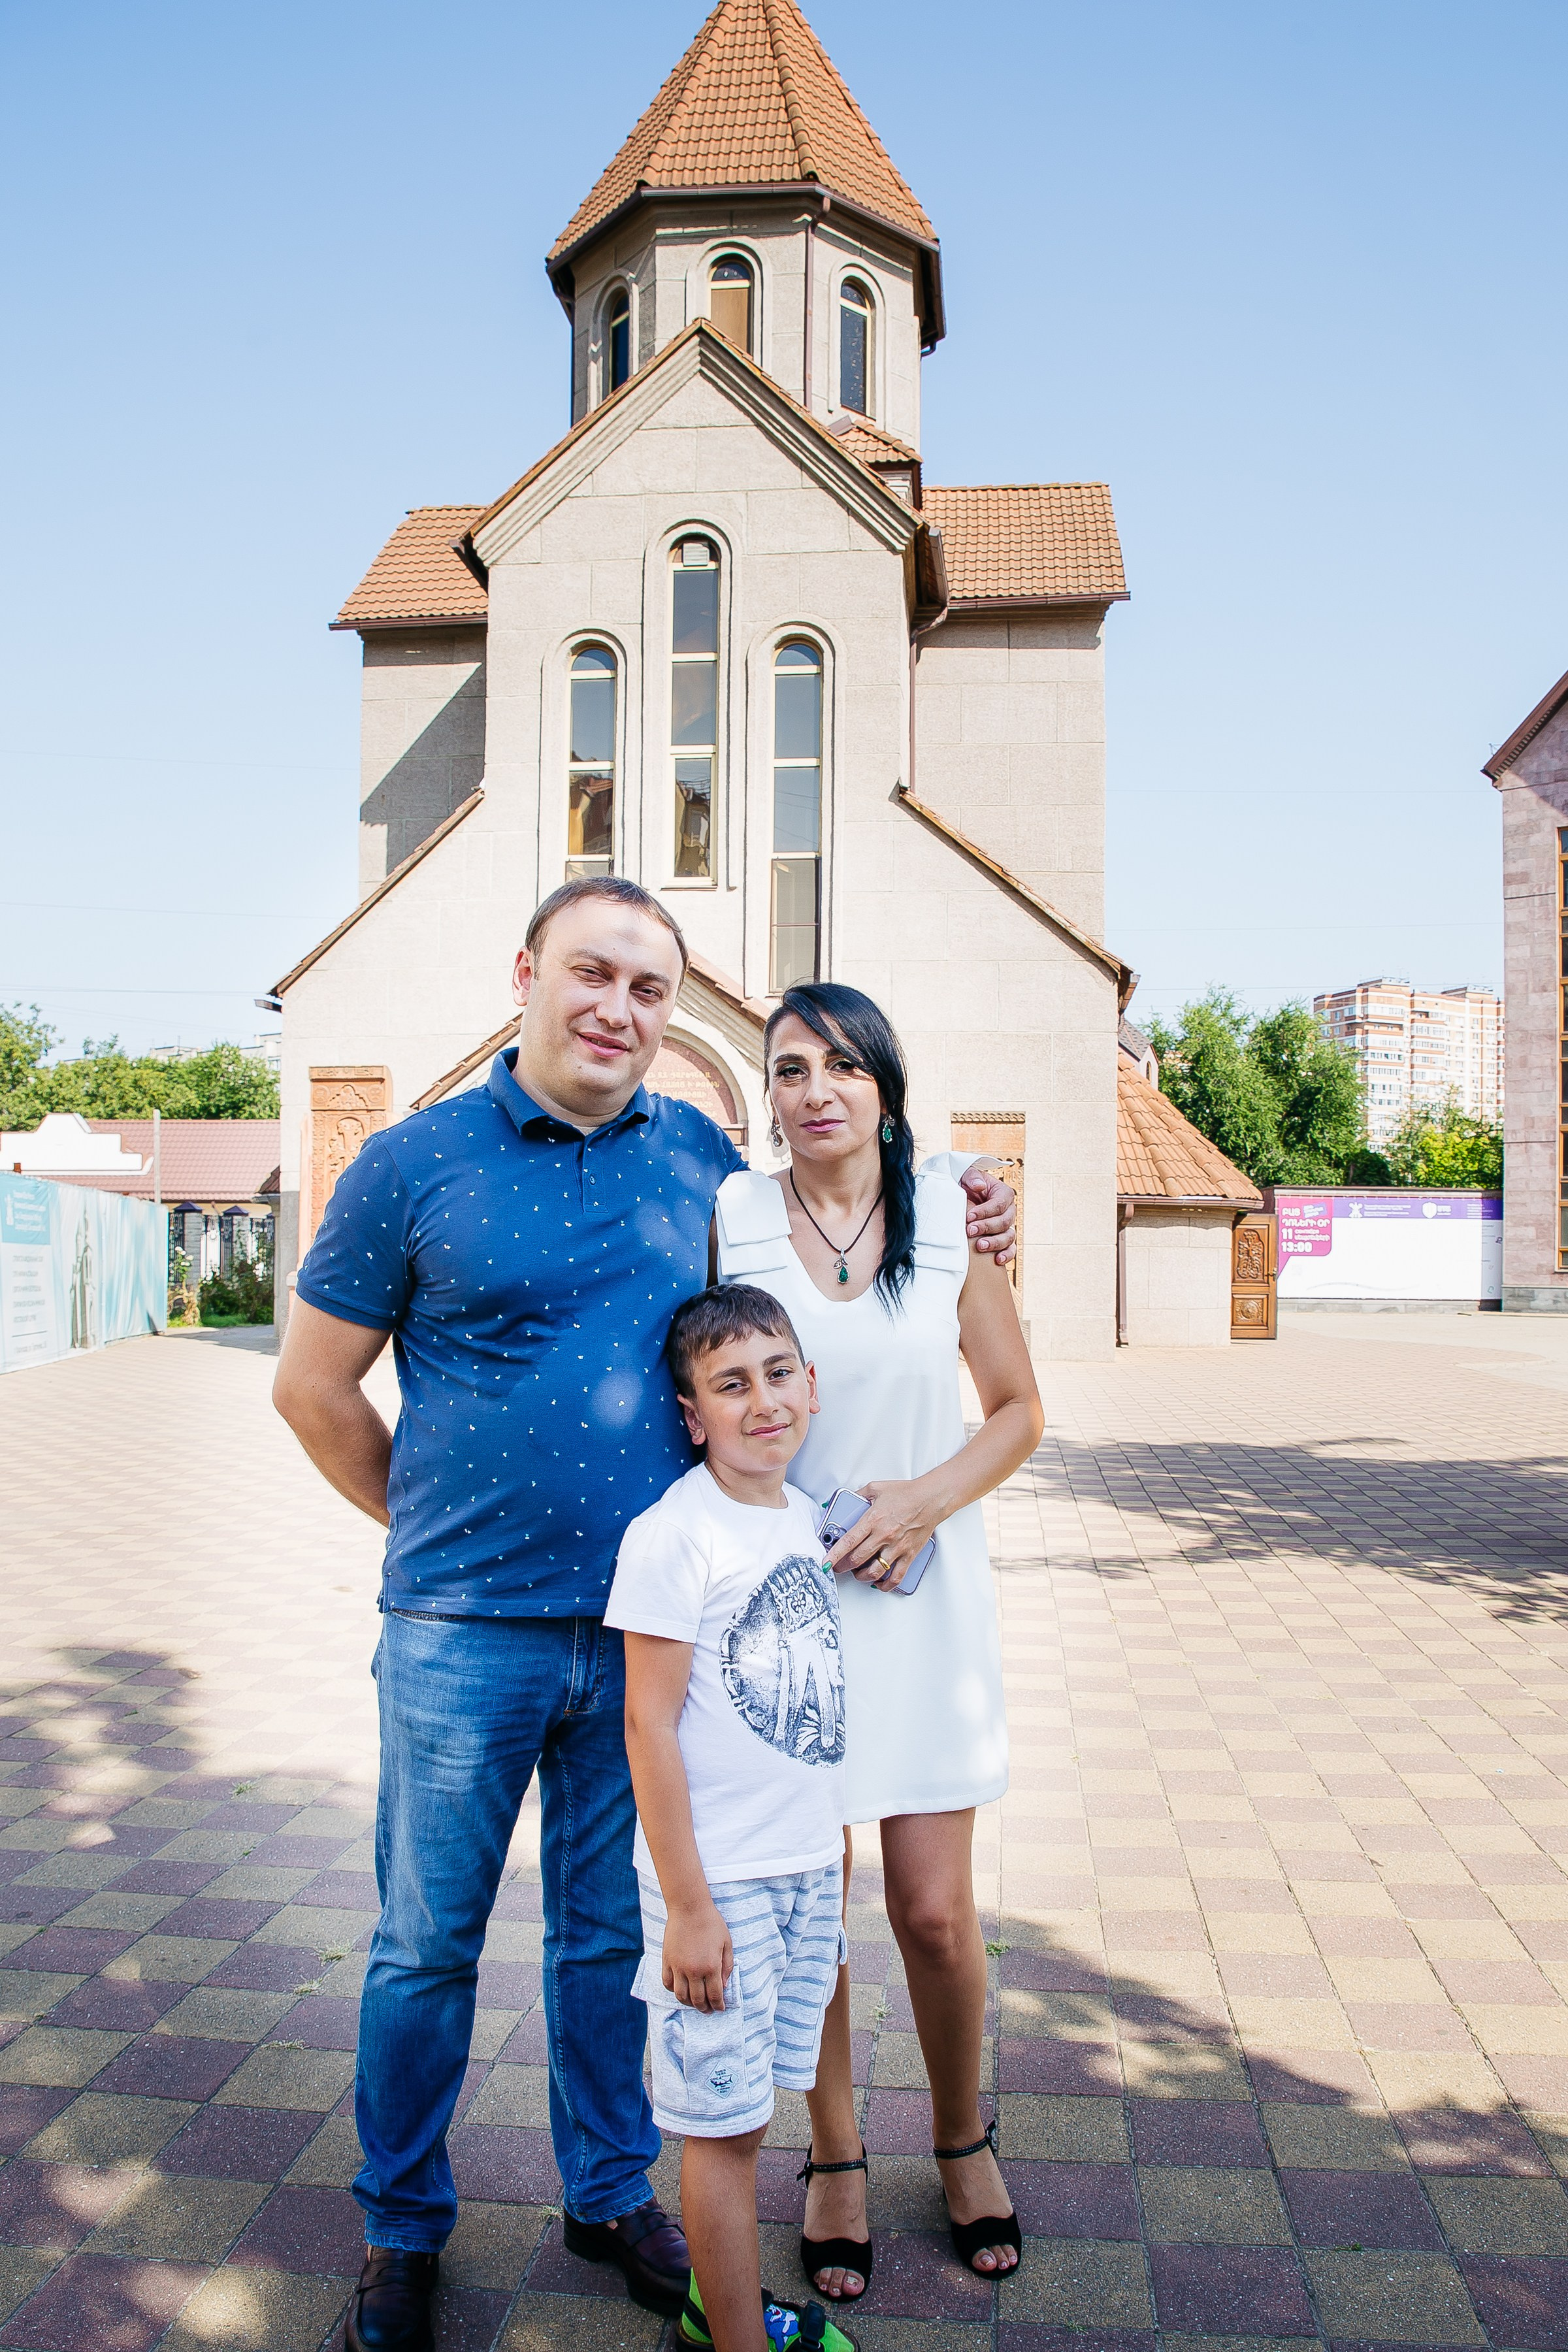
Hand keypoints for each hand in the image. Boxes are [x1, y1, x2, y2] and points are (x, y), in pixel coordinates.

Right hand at [663, 1900, 733, 2012]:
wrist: (689, 1908)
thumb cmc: (711, 1923)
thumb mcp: (727, 1943)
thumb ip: (727, 1966)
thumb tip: (724, 1986)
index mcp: (711, 1966)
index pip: (714, 1995)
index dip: (718, 2005)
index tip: (720, 2008)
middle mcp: (693, 1970)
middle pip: (698, 1999)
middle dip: (705, 2008)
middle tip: (708, 2010)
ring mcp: (678, 1967)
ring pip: (681, 1995)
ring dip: (689, 2003)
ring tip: (694, 2004)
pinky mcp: (667, 1961)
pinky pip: (668, 1983)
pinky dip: (674, 1991)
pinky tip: (681, 1990)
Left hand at [827, 1477, 942, 1592]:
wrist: (931, 1499)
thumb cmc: (906, 1493)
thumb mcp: (876, 1488)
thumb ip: (857, 1495)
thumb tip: (845, 1501)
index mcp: (872, 1519)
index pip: (848, 1542)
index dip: (834, 1555)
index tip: (825, 1563)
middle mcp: (883, 1535)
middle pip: (857, 1559)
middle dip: (843, 1567)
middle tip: (838, 1568)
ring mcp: (897, 1547)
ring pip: (874, 1571)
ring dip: (861, 1577)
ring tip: (857, 1574)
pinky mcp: (909, 1554)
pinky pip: (896, 1576)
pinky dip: (886, 1584)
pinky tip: (879, 1583)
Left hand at [961, 1167, 1015, 1266]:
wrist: (963, 1199)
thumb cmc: (966, 1186)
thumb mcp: (967, 1176)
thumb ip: (973, 1177)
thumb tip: (979, 1186)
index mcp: (1003, 1194)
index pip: (999, 1204)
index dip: (985, 1212)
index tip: (969, 1217)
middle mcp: (1009, 1211)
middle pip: (1005, 1222)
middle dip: (987, 1227)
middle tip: (970, 1231)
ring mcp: (1007, 1226)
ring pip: (1009, 1237)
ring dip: (995, 1243)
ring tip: (980, 1246)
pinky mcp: (1004, 1239)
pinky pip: (1011, 1249)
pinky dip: (1006, 1255)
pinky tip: (997, 1260)